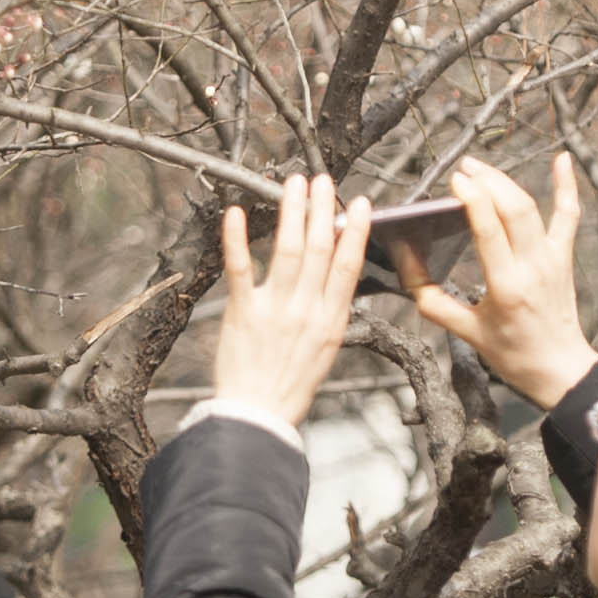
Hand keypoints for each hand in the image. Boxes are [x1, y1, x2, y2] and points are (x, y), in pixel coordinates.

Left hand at [210, 174, 372, 427]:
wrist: (259, 416)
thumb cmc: (291, 384)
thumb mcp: (326, 348)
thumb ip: (330, 310)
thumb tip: (337, 273)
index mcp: (331, 320)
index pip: (348, 266)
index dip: (355, 231)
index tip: (359, 204)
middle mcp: (306, 310)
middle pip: (319, 249)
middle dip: (322, 210)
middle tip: (322, 180)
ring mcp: (275, 309)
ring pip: (287, 250)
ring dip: (291, 212)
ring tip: (295, 184)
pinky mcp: (242, 312)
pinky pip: (241, 269)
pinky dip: (238, 239)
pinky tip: (238, 213)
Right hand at [404, 152, 597, 405]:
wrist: (560, 369)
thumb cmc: (512, 354)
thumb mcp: (466, 333)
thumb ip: (433, 302)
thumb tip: (407, 268)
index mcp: (506, 287)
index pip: (489, 230)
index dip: (472, 199)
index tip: (455, 181)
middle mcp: (533, 268)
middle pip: (513, 210)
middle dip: (487, 182)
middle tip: (462, 169)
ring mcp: (552, 259)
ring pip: (533, 208)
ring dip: (507, 182)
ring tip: (480, 168)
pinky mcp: (565, 257)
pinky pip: (568, 216)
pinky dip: (567, 186)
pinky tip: (563, 159)